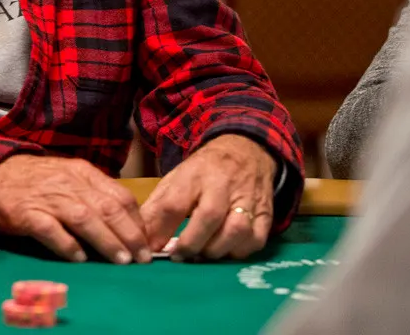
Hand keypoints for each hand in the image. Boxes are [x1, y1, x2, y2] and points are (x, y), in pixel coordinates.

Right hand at [0, 154, 150, 263]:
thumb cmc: (39, 181)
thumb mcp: (71, 178)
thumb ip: (95, 196)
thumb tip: (127, 225)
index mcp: (84, 173)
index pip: (120, 196)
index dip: (137, 221)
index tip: (148, 242)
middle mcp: (69, 184)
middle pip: (107, 208)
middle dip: (129, 234)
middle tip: (142, 258)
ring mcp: (48, 198)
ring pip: (84, 218)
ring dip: (106, 240)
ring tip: (121, 260)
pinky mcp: (27, 214)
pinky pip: (51, 230)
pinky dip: (67, 245)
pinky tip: (79, 258)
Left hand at [140, 134, 276, 260]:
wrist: (247, 151)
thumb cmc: (204, 171)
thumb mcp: (176, 179)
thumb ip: (157, 207)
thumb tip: (143, 238)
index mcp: (194, 174)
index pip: (175, 202)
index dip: (161, 229)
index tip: (152, 249)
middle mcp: (223, 185)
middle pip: (209, 216)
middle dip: (192, 243)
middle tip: (179, 257)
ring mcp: (248, 199)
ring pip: (237, 230)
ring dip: (216, 250)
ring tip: (202, 255)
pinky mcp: (266, 213)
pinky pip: (256, 240)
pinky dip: (239, 251)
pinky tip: (226, 251)